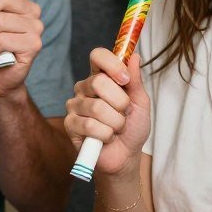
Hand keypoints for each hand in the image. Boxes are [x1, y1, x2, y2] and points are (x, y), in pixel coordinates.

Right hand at [65, 48, 150, 176]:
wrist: (126, 156)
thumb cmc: (132, 127)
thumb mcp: (141, 103)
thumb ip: (136, 80)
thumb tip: (134, 56)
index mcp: (101, 77)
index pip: (98, 56)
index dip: (112, 64)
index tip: (125, 80)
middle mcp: (85, 87)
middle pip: (99, 82)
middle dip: (120, 102)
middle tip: (124, 113)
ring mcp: (75, 105)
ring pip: (97, 107)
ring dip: (116, 122)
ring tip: (116, 128)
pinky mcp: (70, 124)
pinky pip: (90, 126)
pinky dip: (106, 135)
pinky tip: (106, 138)